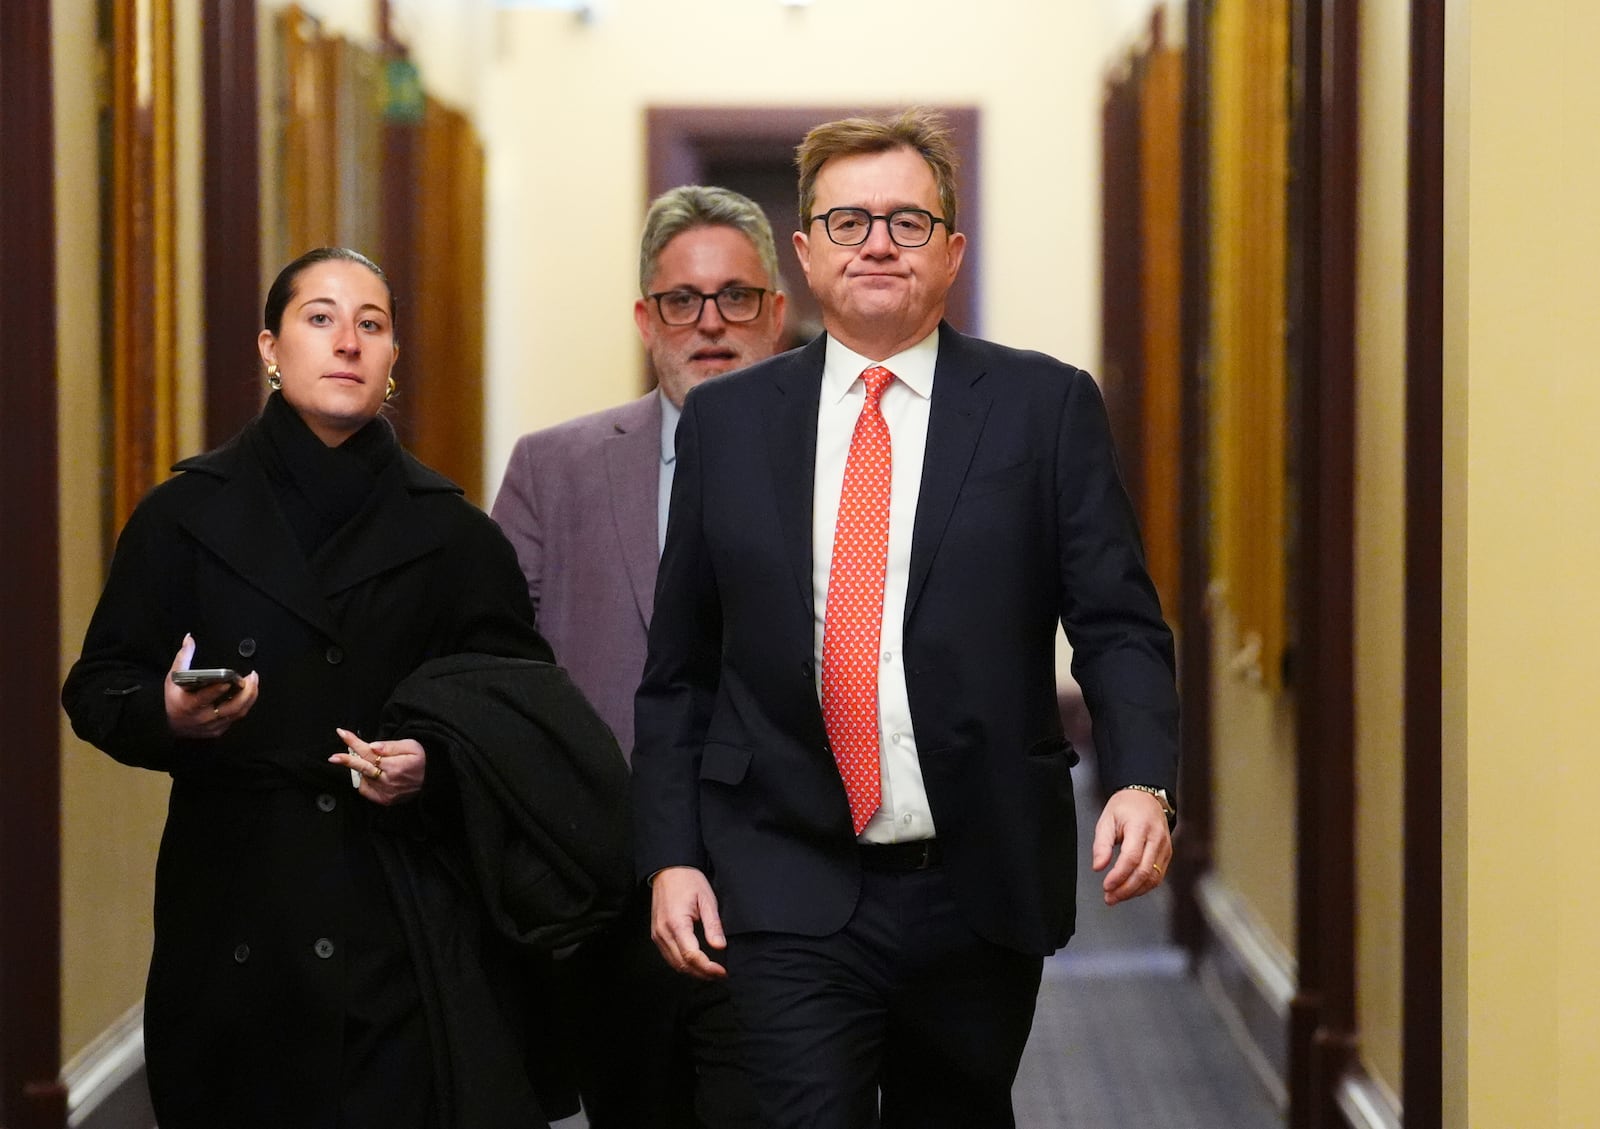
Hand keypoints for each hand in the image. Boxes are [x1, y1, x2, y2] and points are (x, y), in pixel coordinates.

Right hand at [164, 634, 259, 738]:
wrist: (171, 726)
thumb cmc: (174, 699)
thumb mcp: (172, 678)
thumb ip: (183, 658)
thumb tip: (189, 638)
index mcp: (188, 705)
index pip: (204, 698)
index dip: (217, 690)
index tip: (228, 680)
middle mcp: (202, 718)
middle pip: (230, 708)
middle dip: (246, 692)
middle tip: (252, 676)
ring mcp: (212, 726)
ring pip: (238, 713)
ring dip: (250, 697)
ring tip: (254, 681)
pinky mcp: (219, 730)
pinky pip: (237, 717)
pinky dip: (245, 704)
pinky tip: (249, 692)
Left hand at [330, 728, 425, 805]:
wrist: (432, 780)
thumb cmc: (423, 760)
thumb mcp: (412, 746)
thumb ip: (391, 746)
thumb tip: (373, 747)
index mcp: (395, 765)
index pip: (368, 752)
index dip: (354, 742)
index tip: (342, 733)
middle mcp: (388, 780)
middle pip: (362, 767)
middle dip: (347, 761)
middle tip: (333, 757)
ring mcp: (385, 792)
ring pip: (363, 778)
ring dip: (364, 769)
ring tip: (377, 765)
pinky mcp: (384, 800)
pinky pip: (366, 790)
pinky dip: (366, 782)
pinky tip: (376, 776)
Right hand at [649, 866, 726, 980]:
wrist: (668, 869)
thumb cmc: (688, 881)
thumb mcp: (707, 899)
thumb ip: (713, 925)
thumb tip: (720, 946)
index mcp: (676, 923)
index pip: (691, 956)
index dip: (708, 968)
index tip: (722, 972)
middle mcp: (663, 932)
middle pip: (682, 964)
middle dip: (702, 974)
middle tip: (720, 975)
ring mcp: (657, 934)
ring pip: (674, 964)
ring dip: (693, 972)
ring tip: (711, 972)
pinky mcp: (656, 934)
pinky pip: (669, 956)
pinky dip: (683, 964)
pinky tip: (696, 963)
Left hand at [1091, 787, 1172, 905]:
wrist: (1146, 797)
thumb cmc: (1126, 807)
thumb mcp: (1106, 820)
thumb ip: (1101, 845)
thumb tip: (1098, 867)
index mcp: (1140, 827)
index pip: (1131, 858)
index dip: (1119, 876)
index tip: (1106, 885)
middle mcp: (1156, 838)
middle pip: (1144, 872)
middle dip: (1125, 889)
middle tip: (1110, 897)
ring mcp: (1165, 847)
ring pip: (1153, 878)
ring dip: (1135, 891)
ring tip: (1117, 897)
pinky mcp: (1167, 854)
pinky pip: (1158, 876)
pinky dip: (1144, 887)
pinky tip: (1131, 890)